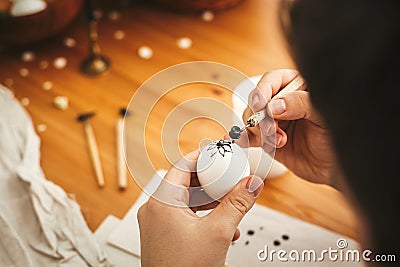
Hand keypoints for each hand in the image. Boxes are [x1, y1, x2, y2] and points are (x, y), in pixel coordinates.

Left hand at [137, 150, 263, 266]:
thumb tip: (251, 184)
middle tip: (229, 175)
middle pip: (185, 182)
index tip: (218, 152)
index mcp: (161, 202)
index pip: (181, 166)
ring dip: (210, 200)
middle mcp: (154, 211)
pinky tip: (224, 227)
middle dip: (211, 180)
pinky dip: (203, 216)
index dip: (202, 156)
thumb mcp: (219, 232)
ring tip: (231, 201)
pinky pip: (185, 218)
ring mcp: (158, 225)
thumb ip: (237, 204)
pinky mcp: (164, 237)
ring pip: (186, 201)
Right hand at [235, 69, 336, 184]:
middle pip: (256, 101)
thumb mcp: (324, 116)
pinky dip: (243, 138)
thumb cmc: (338, 137)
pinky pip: (249, 136)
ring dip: (259, 131)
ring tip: (279, 142)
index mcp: (297, 88)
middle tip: (272, 131)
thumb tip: (273, 105)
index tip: (261, 105)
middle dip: (261, 116)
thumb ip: (300, 104)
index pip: (272, 80)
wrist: (336, 166)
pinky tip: (239, 140)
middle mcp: (282, 102)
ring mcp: (274, 121)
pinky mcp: (267, 140)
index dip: (262, 91)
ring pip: (251, 119)